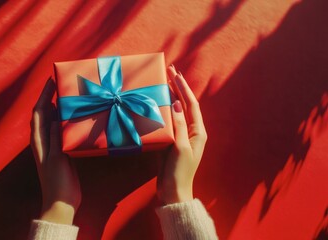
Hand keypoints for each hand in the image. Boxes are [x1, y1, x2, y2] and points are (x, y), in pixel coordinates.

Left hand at [30, 78, 80, 224]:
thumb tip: (54, 117)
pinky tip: (73, 117)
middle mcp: (43, 141)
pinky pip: (60, 130)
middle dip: (49, 97)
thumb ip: (55, 138)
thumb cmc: (57, 182)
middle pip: (43, 114)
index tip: (51, 81)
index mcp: (39, 141)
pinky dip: (64, 120)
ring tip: (67, 95)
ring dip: (57, 107)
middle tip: (60, 84)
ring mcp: (51, 146)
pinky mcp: (60, 151)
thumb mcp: (56, 159)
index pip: (38, 113)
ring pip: (51, 121)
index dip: (43, 96)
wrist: (61, 202)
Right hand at [157, 65, 207, 203]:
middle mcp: (191, 131)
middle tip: (169, 70)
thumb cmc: (179, 171)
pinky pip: (168, 120)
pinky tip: (156, 104)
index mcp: (198, 131)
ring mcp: (181, 135)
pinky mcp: (171, 141)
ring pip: (176, 110)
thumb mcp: (180, 147)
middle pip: (185, 104)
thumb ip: (179, 125)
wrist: (173, 191)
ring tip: (163, 82)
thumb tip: (176, 103)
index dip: (184, 88)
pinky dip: (162, 109)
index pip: (191, 104)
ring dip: (170, 96)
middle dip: (178, 87)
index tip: (175, 73)